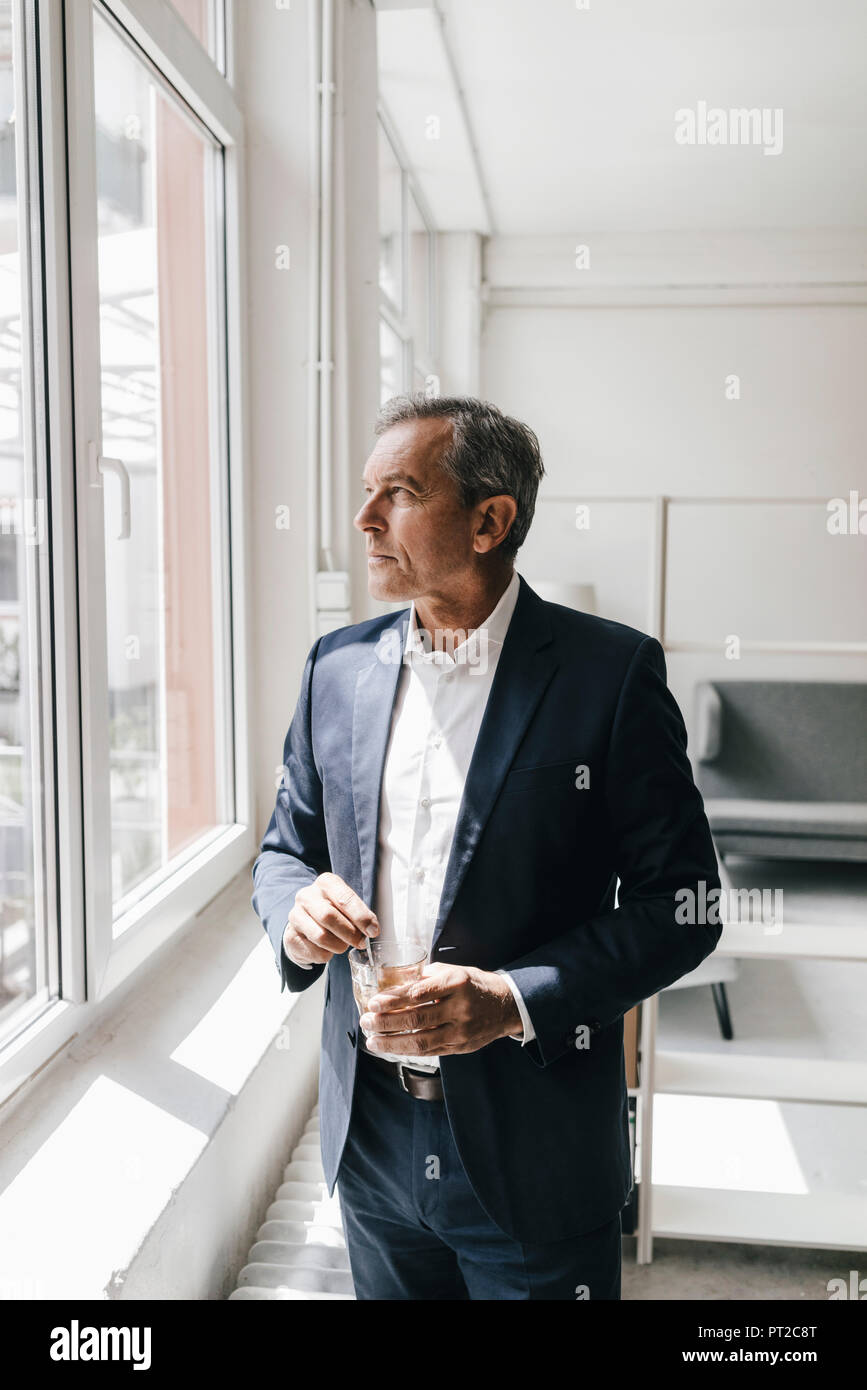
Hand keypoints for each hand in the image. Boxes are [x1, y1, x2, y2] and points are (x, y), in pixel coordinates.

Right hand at [284, 872, 378, 965]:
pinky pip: (314, 951)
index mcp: (325, 883)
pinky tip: (328, 949)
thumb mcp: (348, 906)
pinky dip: (327, 954)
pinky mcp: (290, 936)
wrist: (306, 925)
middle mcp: (307, 896)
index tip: (373, 931)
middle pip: (329, 916)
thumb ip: (360, 914)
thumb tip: (372, 928)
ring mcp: (295, 915)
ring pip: (320, 936)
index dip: (361, 916)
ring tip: (344, 945)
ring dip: (338, 945)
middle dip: (350, 933)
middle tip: (361, 942)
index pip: (344, 898)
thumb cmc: (334, 912)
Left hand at [360, 963, 521, 1057]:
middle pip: (416, 1019)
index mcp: (457, 983)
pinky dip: (407, 1050)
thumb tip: (394, 985)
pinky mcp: (460, 1047)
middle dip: (386, 1022)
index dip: (393, 1000)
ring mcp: (461, 1030)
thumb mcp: (454, 971)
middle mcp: (460, 1007)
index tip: (373, 1002)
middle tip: (366, 1021)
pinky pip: (429, 1051)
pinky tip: (391, 1048)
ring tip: (372, 1041)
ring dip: (392, 1043)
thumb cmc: (474, 984)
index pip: (419, 993)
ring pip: (421, 1041)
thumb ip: (427, 978)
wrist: (505, 1006)